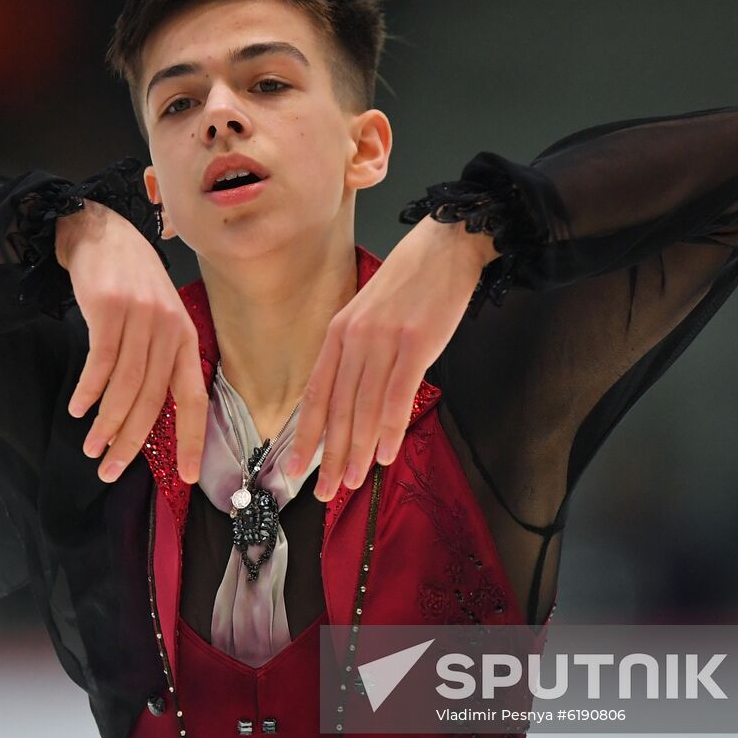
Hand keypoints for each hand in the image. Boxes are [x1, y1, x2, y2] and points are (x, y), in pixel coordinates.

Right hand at [59, 201, 206, 484]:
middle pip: (153, 400)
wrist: (103, 232)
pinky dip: (88, 392)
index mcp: (186, 339)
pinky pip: (100, 363)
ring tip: (91, 449)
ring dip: (106, 425)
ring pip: (125, 387)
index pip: (193, 398)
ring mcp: (140, 318)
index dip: (192, 439)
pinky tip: (77, 410)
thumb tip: (147, 416)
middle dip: (131, 443)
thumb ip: (159, 362)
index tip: (187, 477)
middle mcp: (169, 330)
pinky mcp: (110, 308)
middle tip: (110, 471)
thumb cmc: (131, 283)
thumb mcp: (158, 319)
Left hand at [282, 220, 495, 498]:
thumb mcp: (369, 316)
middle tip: (325, 491)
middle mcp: (354, 338)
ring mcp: (383, 340)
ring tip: (353, 481)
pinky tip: (385, 453)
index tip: (293, 469)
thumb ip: (358, 356)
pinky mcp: (415, 342)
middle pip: (337, 408)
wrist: (444, 246)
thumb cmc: (410, 284)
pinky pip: (397, 394)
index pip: (315, 394)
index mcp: (338, 333)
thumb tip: (352, 405)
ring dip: (358, 450)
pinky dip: (389, 428)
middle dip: (329, 455)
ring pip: (363, 407)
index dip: (304, 436)